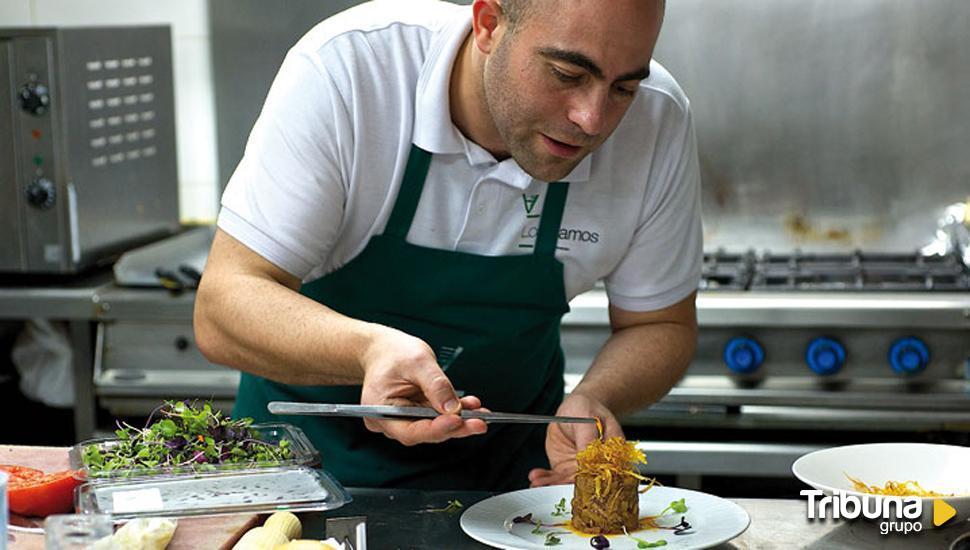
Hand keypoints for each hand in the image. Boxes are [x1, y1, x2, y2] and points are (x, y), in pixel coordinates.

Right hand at [359, 325, 487, 445]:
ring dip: (459, 421)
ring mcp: (404, 419)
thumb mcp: (417, 362)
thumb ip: (435, 385)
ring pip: (434, 427)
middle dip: (454, 427)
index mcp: (379, 410)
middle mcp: (390, 421)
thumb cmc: (394, 353)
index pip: (410, 431)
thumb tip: (454, 408)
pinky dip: (455, 412)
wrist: (385, 349)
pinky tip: (471, 406)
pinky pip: (437, 418)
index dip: (436, 429)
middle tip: (479, 422)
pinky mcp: (417, 414)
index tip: (458, 420)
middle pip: (425, 433)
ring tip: (480, 412)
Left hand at [527, 392, 623, 486]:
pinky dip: (545, 479)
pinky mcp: (565, 468)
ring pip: (567, 481)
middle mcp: (595, 466)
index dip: (589, 481)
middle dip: (566, 486)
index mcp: (610, 455)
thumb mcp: (587, 420)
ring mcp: (579, 468)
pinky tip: (536, 477)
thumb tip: (586, 461)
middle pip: (583, 482)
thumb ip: (587, 440)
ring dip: (552, 484)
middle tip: (552, 486)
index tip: (575, 483)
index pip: (602, 473)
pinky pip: (556, 477)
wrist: (575, 408)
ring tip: (539, 482)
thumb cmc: (586, 409)